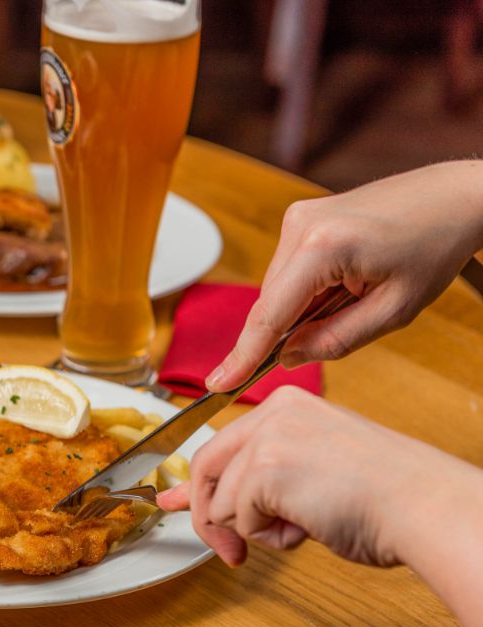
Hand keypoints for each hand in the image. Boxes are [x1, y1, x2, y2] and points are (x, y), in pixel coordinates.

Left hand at [157, 387, 477, 568]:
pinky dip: (269, 538)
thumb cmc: (383, 499)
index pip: (221, 444)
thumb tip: (199, 502)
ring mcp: (266, 439)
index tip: (171, 501)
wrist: (422, 507)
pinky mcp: (264, 470)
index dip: (194, 483)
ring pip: (221, 503)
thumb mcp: (311, 472)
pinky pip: (237, 520)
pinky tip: (308, 527)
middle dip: (209, 518)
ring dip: (257, 531)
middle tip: (231, 553)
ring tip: (306, 525)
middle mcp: (272, 413)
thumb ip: (259, 479)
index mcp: (287, 405)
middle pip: (205, 469)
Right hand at [207, 161, 482, 391]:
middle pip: (271, 304)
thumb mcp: (393, 311)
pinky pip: (289, 271)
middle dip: (292, 329)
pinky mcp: (302, 217)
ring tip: (360, 294)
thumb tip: (288, 357)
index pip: (269, 316)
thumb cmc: (434, 246)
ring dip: (305, 307)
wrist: (454, 197)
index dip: (243, 355)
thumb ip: (335, 340)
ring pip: (280, 289)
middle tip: (346, 323)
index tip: (218, 383)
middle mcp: (300, 226)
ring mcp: (298, 217)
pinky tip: (348, 281)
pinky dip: (309, 289)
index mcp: (324, 248)